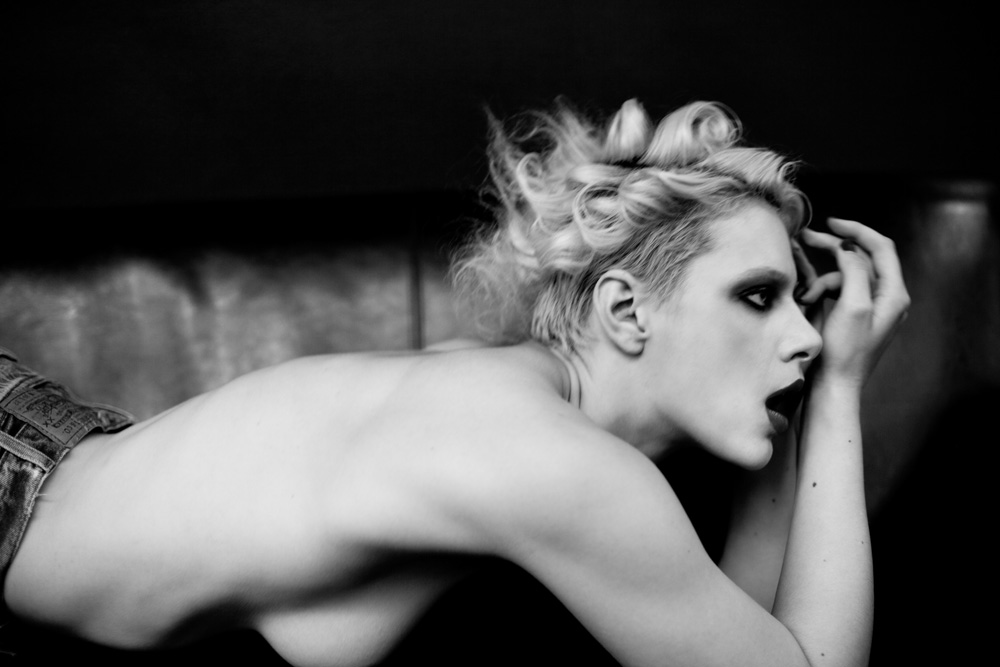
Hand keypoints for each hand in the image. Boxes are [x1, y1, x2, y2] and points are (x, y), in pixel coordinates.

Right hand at [794, 217, 909, 388]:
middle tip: (806, 238)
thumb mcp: (852, 306)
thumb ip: (854, 271)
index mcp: (893, 294)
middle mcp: (886, 298)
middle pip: (861, 259)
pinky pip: (838, 290)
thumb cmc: (845, 351)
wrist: (834, 385)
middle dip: (833, 250)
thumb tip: (847, 248)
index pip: (880, 248)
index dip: (856, 231)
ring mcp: (870, 307)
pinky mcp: (853, 316)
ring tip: (806, 298)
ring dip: (821, 281)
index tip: (831, 222)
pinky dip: (821, 291)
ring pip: (844, 276)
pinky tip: (806, 297)